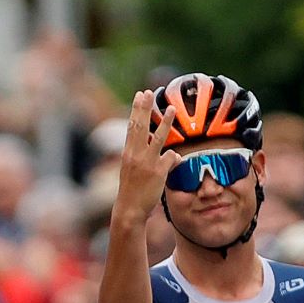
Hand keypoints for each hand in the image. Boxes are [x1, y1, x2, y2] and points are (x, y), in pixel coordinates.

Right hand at [112, 91, 177, 226]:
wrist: (129, 209)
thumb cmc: (132, 190)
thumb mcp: (134, 171)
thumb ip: (149, 158)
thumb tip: (170, 152)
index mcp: (128, 153)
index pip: (132, 126)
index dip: (137, 110)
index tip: (140, 95)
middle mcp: (136, 155)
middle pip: (141, 127)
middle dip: (145, 108)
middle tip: (148, 92)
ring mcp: (147, 163)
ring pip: (158, 138)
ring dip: (165, 122)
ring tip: (172, 108)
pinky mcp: (158, 172)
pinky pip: (169, 159)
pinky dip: (173, 157)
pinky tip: (175, 157)